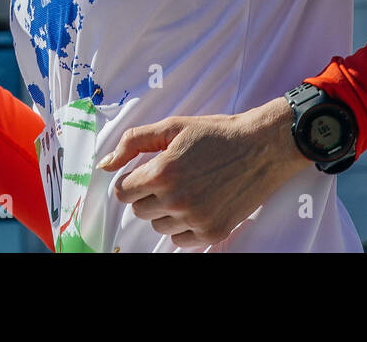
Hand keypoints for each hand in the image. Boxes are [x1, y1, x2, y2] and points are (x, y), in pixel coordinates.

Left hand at [97, 97, 312, 248]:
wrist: (261, 147)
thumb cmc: (216, 133)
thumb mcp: (173, 127)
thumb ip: (133, 142)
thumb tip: (104, 164)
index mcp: (162, 172)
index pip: (122, 191)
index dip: (132, 180)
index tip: (146, 173)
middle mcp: (176, 199)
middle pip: (138, 210)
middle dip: (149, 194)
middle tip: (171, 177)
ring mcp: (195, 218)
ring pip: (158, 225)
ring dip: (166, 210)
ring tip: (188, 188)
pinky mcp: (212, 232)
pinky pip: (180, 240)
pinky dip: (183, 226)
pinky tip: (198, 204)